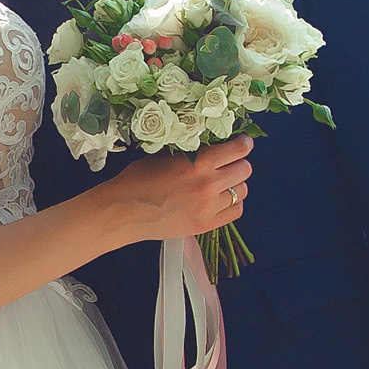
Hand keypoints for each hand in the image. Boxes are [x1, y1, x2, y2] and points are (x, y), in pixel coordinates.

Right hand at [108, 139, 251, 249]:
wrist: (123, 212)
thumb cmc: (137, 181)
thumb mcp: (164, 156)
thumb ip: (190, 152)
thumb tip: (209, 146)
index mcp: (197, 163)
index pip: (237, 150)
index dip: (243, 145)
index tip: (244, 143)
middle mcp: (208, 185)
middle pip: (244, 170)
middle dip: (239, 164)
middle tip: (231, 163)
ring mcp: (209, 207)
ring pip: (242, 191)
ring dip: (236, 184)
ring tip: (224, 183)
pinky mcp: (206, 225)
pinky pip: (236, 212)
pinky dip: (233, 204)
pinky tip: (223, 200)